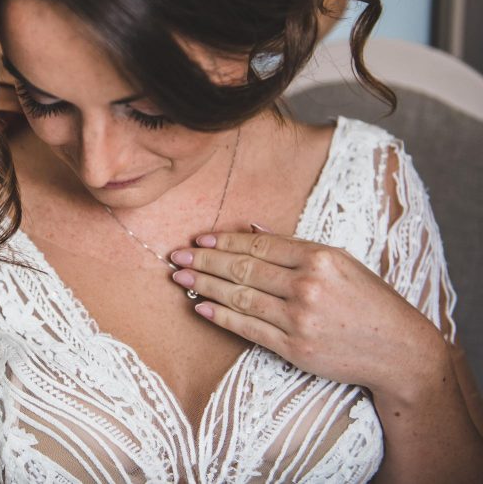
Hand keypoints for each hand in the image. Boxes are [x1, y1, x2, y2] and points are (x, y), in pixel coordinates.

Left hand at [168, 229, 447, 397]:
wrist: (400, 350)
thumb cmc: (369, 302)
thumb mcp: (341, 262)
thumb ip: (295, 245)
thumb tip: (251, 226)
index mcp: (319, 258)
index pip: (259, 244)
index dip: (225, 241)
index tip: (199, 238)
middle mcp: (307, 285)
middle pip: (244, 269)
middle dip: (205, 261)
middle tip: (176, 256)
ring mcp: (299, 318)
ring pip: (240, 297)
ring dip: (205, 286)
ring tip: (181, 277)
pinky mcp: (294, 347)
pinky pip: (248, 328)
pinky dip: (221, 317)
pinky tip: (201, 307)